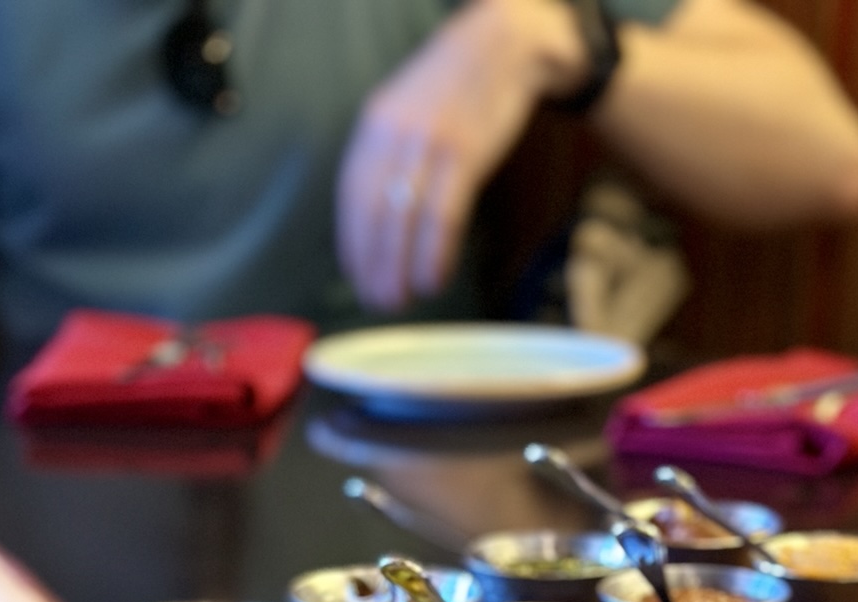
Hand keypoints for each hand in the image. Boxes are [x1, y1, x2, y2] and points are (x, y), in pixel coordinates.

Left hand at [336, 0, 588, 310]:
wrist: (504, 44)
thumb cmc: (460, 90)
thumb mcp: (411, 112)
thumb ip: (394, 155)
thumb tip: (383, 214)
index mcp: (376, 124)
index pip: (352, 193)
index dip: (352, 240)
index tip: (356, 275)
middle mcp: (394, 132)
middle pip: (373, 211)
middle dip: (372, 263)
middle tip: (378, 302)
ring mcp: (428, 141)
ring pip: (404, 217)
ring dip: (399, 267)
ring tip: (402, 301)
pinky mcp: (464, 151)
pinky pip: (443, 213)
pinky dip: (434, 252)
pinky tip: (433, 278)